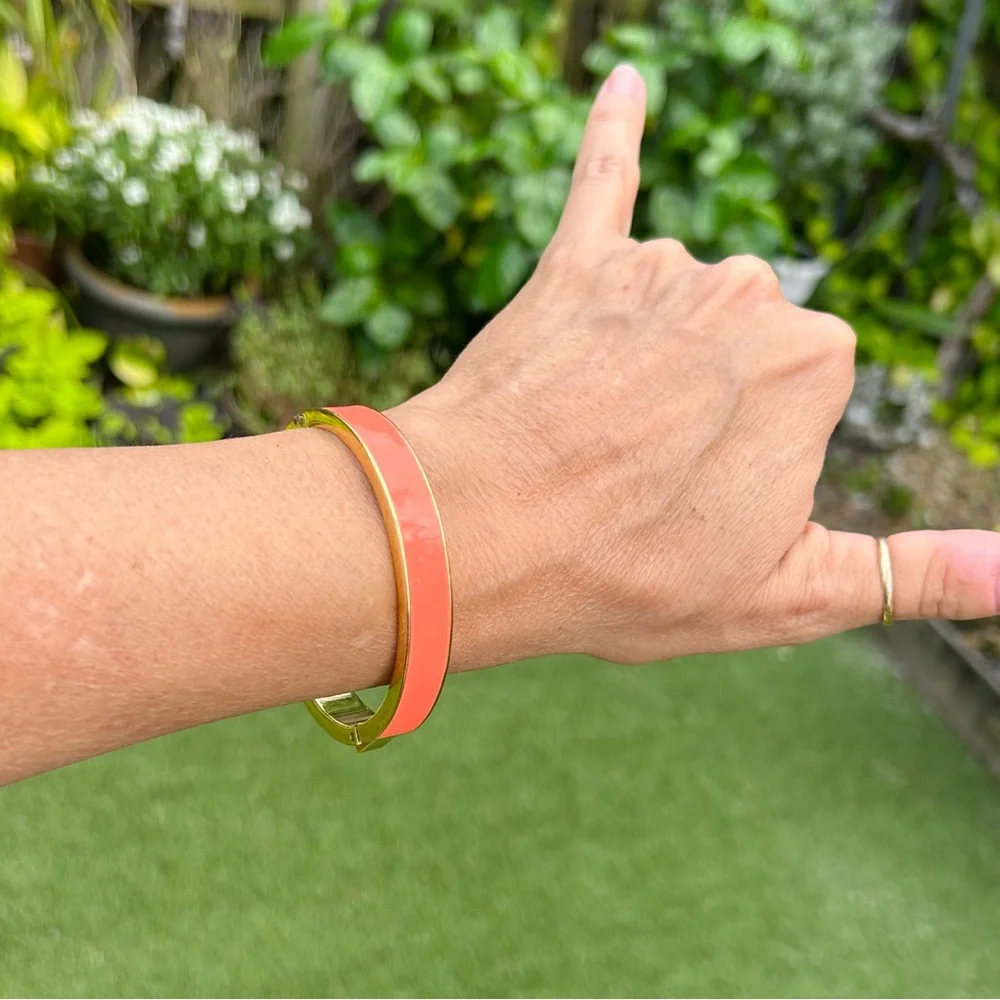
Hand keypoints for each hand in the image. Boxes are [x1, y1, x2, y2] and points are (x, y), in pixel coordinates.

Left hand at [392, 65, 999, 669]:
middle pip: (746, 348)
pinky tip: (626, 81)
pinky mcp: (573, 265)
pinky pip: (604, 183)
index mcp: (814, 361)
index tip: (699, 498)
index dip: (753, 457)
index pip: (807, 394)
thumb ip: (913, 573)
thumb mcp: (790, 594)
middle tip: (638, 478)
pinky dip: (614, 134)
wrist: (478, 536)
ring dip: (647, 369)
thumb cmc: (629, 572)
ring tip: (592, 439)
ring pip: (677, 309)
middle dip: (708, 410)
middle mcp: (745, 292)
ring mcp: (656, 271)